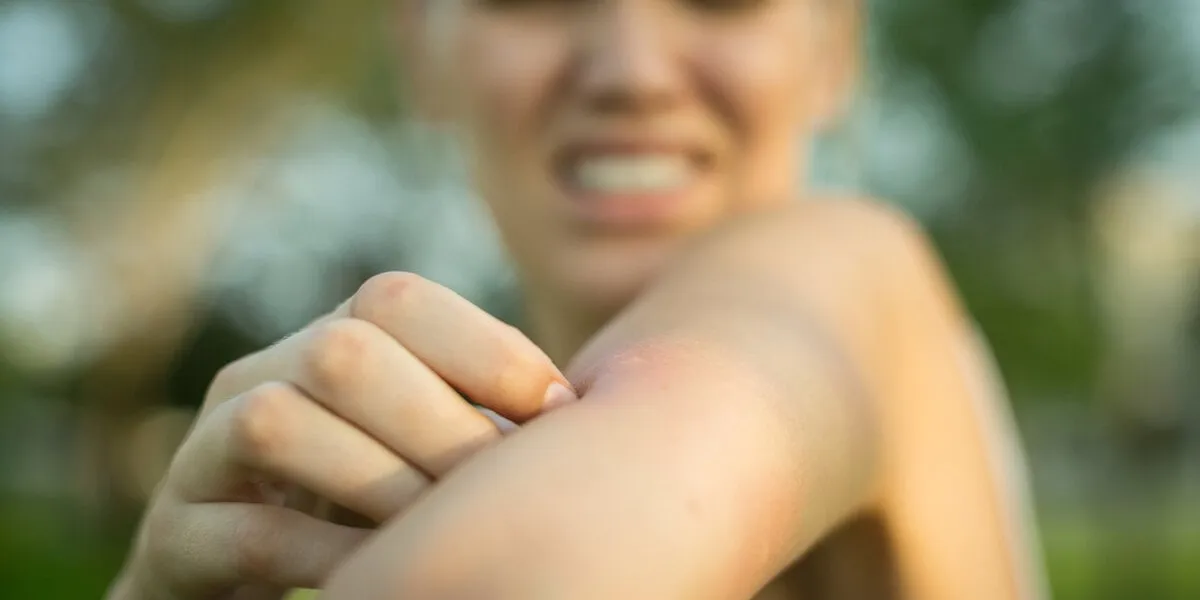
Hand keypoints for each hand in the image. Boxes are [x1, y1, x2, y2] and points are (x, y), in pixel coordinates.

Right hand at [108, 272, 575, 599]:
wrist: (242, 572)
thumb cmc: (369, 503)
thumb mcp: (425, 447)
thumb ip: (479, 415)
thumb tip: (589, 411)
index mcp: (332, 340)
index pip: (397, 300)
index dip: (485, 348)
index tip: (558, 412)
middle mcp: (263, 373)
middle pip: (342, 352)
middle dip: (438, 422)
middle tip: (498, 487)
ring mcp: (207, 448)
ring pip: (279, 422)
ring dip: (379, 483)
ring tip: (438, 530)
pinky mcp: (175, 531)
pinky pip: (247, 530)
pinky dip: (324, 554)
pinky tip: (376, 572)